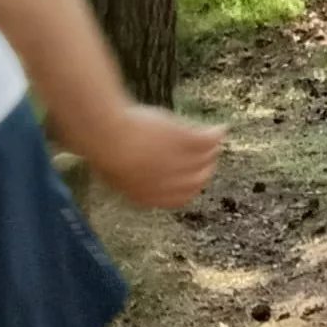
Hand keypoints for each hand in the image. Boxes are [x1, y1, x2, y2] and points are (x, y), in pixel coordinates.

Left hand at [78, 105, 225, 208]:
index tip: (193, 174)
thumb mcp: (119, 172)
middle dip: (206, 167)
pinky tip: (220, 128)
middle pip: (200, 179)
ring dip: (212, 148)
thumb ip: (137, 178)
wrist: (109, 137)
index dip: (190, 185)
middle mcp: (173, 184)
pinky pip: (211, 140)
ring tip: (214, 137)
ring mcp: (183, 163)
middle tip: (208, 155)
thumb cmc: (105, 151)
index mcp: (151, 197)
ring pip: (208, 157)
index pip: (182, 197)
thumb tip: (143, 172)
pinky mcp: (189, 143)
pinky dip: (217, 133)